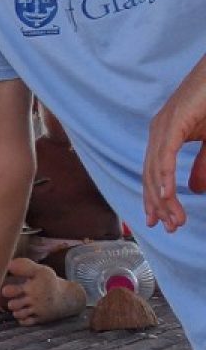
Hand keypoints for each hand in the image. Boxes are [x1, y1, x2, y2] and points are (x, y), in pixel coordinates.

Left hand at [143, 55, 205, 231]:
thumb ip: (202, 165)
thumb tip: (193, 190)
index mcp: (163, 136)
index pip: (153, 174)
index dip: (156, 199)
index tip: (163, 222)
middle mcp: (157, 132)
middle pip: (150, 176)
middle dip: (158, 205)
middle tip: (169, 228)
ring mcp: (162, 126)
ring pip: (155, 169)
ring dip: (164, 197)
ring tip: (173, 219)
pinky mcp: (172, 122)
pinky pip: (164, 154)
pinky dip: (164, 176)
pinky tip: (166, 194)